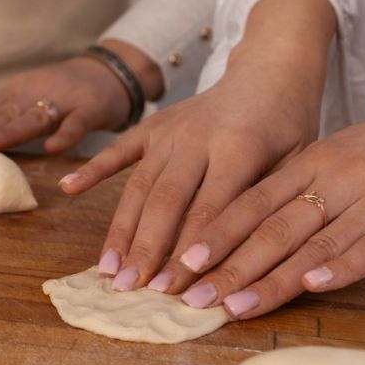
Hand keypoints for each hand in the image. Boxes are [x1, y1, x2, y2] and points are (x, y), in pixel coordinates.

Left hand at [0, 40, 161, 154]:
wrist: (110, 73)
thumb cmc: (63, 96)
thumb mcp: (28, 104)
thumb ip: (0, 122)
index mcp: (16, 94)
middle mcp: (34, 93)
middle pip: (2, 115)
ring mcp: (63, 100)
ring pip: (33, 117)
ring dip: (10, 131)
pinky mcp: (90, 107)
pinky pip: (77, 123)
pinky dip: (65, 134)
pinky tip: (52, 148)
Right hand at [59, 69, 320, 292]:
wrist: (271, 73)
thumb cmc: (289, 130)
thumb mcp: (295, 166)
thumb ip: (264, 207)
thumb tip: (237, 265)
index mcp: (239, 148)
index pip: (210, 211)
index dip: (191, 253)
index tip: (174, 291)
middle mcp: (197, 137)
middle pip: (166, 202)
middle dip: (147, 249)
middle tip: (132, 289)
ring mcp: (171, 130)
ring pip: (140, 186)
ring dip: (121, 230)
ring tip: (108, 271)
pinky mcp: (153, 125)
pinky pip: (120, 150)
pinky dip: (92, 169)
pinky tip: (68, 189)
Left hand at [167, 58, 364, 319]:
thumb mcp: (338, 159)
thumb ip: (296, 191)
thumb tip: (245, 233)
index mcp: (311, 162)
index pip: (251, 203)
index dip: (214, 235)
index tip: (179, 264)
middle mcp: (335, 178)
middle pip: (271, 227)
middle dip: (227, 266)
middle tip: (190, 297)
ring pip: (312, 243)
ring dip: (270, 279)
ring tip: (233, 306)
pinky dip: (340, 267)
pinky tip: (313, 287)